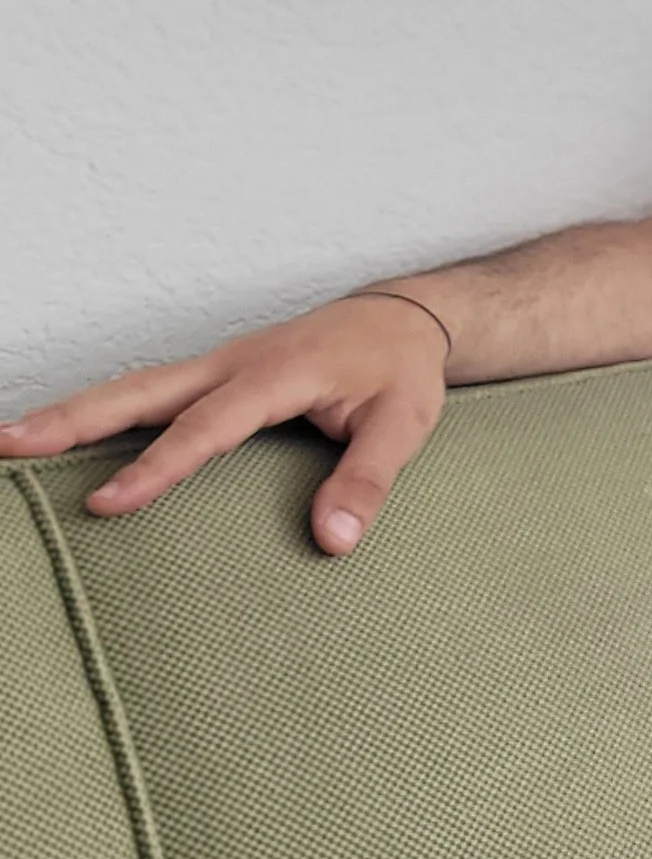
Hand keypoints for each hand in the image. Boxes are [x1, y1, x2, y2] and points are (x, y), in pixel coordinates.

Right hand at [0, 296, 450, 552]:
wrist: (400, 318)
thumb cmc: (400, 371)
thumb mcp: (403, 423)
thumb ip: (368, 479)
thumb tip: (332, 540)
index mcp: (277, 374)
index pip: (207, 426)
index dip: (158, 466)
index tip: (107, 503)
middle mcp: (233, 363)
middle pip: (141, 391)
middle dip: (74, 417)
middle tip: (8, 442)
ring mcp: (216, 366)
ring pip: (133, 388)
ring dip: (72, 412)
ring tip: (9, 440)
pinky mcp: (211, 376)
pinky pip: (147, 393)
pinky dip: (101, 411)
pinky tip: (63, 435)